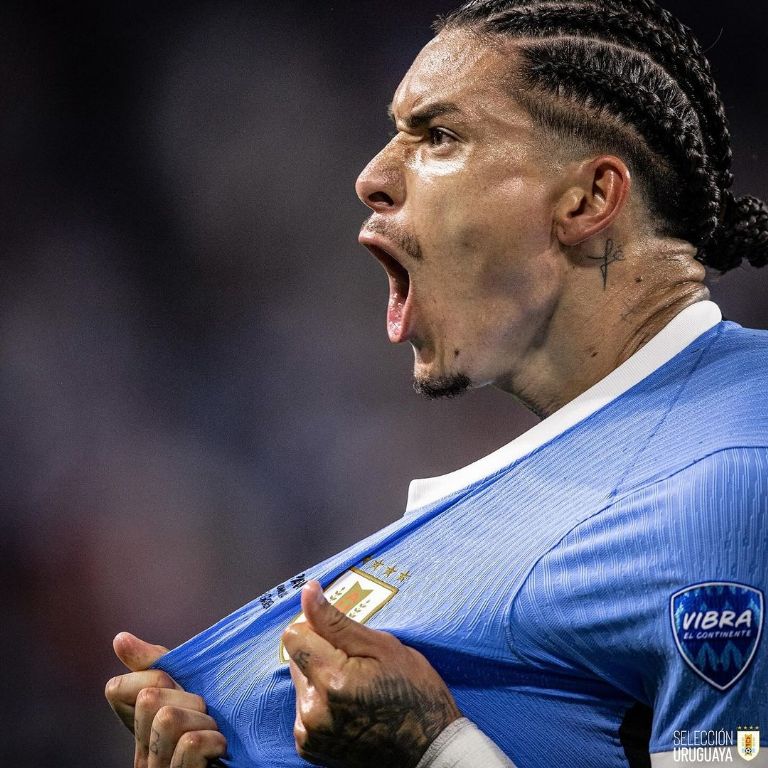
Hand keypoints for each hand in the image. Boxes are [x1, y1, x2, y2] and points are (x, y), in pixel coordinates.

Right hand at [105, 632, 226, 767]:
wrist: (256, 755)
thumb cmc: (227, 722)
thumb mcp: (193, 691)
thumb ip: (159, 667)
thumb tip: (120, 638)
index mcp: (143, 729)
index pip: (116, 688)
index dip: (154, 676)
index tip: (181, 688)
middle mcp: (143, 754)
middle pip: (148, 699)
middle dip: (188, 698)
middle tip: (206, 715)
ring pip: (167, 719)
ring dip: (204, 721)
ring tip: (214, 734)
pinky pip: (190, 743)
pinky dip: (213, 741)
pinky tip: (219, 752)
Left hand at [282, 581, 460, 767]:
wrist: (428, 750)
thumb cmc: (414, 692)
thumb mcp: (382, 646)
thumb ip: (336, 620)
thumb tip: (307, 591)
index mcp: (332, 680)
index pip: (294, 635)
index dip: (318, 629)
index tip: (342, 637)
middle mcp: (313, 710)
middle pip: (296, 659)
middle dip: (321, 654)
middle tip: (358, 665)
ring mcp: (310, 733)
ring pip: (301, 683)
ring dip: (320, 679)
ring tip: (357, 688)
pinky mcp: (310, 747)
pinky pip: (304, 709)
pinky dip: (322, 703)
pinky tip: (350, 707)